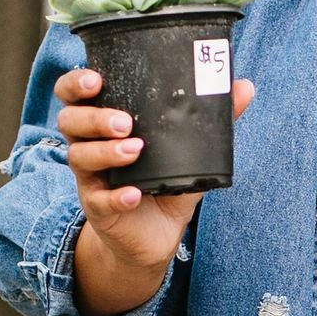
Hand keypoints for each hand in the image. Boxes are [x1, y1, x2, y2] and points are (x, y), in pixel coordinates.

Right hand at [55, 66, 255, 315]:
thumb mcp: (189, 149)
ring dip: (105, 152)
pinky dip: (117, 197)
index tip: (96, 80)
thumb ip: (212, 119)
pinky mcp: (99, 209)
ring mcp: (92, 178)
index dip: (76, 83)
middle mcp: (90, 146)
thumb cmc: (165, 180)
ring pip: (79, 157)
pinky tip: (135, 194)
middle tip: (125, 122)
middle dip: (93, 117)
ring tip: (135, 150)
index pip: (74, 95)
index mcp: (103, 123)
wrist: (157, 235)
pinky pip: (99, 201)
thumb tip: (246, 86)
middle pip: (70, 121)